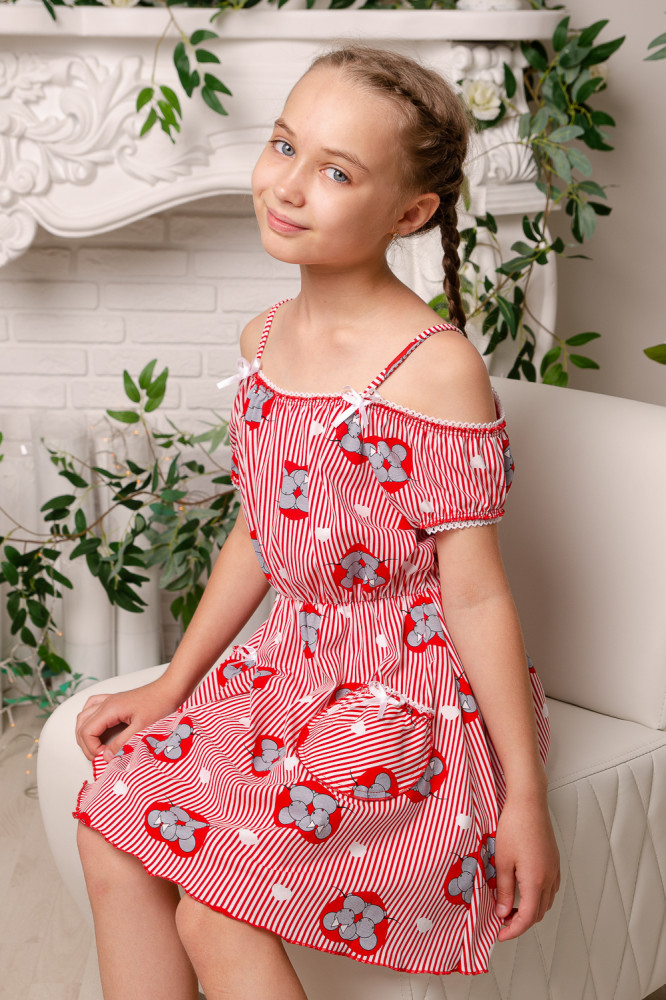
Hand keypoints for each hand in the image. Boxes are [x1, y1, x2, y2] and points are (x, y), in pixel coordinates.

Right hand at [75, 677, 184, 763]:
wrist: (169, 690)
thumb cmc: (160, 704)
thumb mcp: (141, 728)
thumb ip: (122, 743)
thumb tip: (106, 757)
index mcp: (109, 709)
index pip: (86, 732)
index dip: (92, 749)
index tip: (104, 758)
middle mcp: (105, 703)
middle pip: (82, 726)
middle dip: (87, 745)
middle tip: (100, 757)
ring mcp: (109, 700)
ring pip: (84, 717)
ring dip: (85, 733)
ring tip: (96, 747)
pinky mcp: (114, 701)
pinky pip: (92, 707)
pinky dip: (89, 719)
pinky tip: (95, 726)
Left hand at [493, 791, 559, 941]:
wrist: (529, 803)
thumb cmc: (514, 827)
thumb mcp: (503, 861)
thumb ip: (505, 890)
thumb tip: (503, 912)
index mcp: (536, 881)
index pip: (528, 918)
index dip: (513, 930)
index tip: (500, 934)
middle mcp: (550, 879)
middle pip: (539, 913)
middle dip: (521, 922)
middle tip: (501, 921)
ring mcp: (555, 870)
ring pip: (546, 902)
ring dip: (530, 910)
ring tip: (510, 907)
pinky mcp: (555, 861)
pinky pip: (550, 889)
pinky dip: (538, 897)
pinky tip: (524, 890)